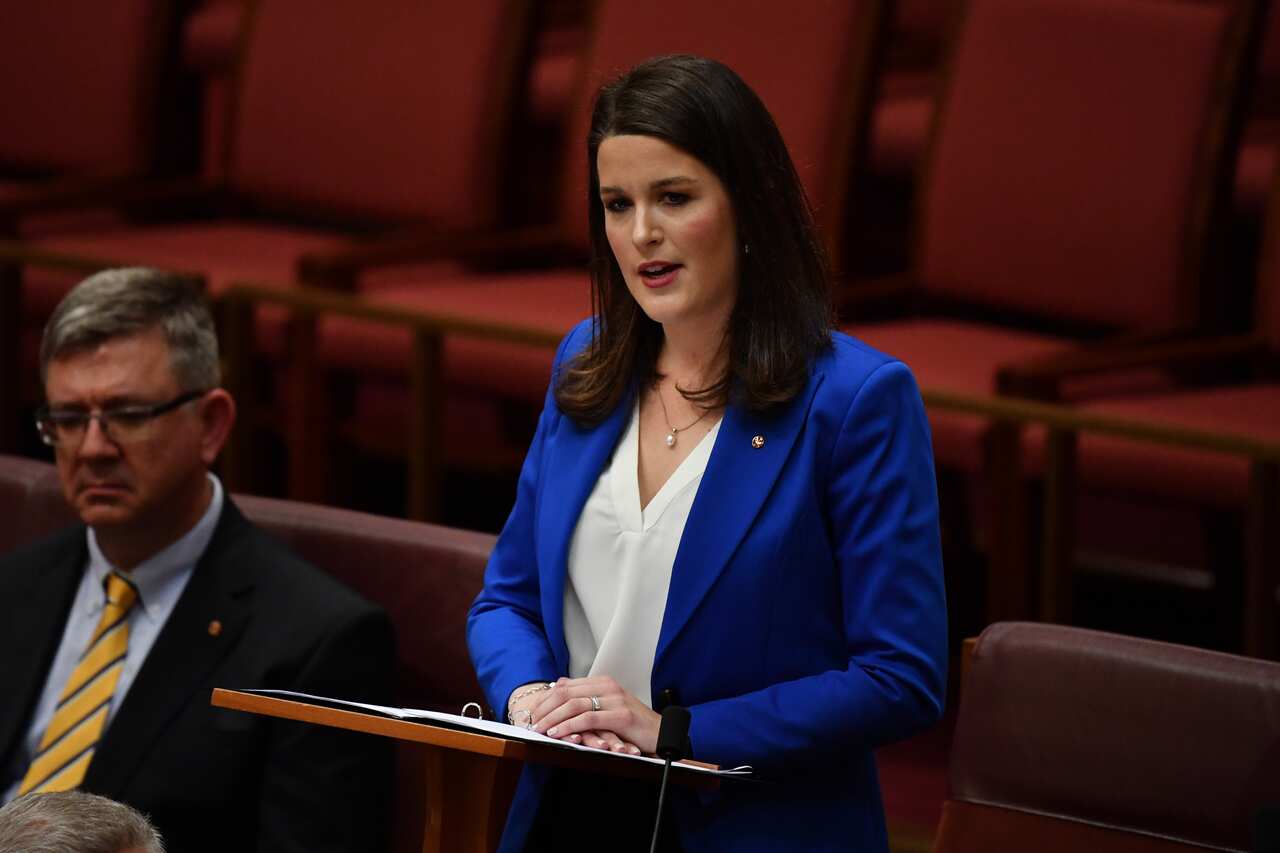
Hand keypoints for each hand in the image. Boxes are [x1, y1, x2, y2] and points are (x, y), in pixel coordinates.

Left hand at [530, 676, 660, 754]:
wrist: (664, 732)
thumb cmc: (634, 724)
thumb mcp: (608, 707)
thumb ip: (587, 697)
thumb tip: (559, 686)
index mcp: (602, 682)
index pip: (565, 686)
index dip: (544, 699)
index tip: (530, 713)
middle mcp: (608, 686)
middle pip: (566, 693)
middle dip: (544, 708)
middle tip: (529, 722)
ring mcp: (615, 699)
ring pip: (574, 705)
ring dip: (552, 718)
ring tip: (539, 729)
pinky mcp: (622, 716)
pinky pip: (588, 719)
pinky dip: (569, 726)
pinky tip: (558, 733)